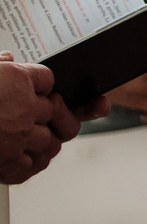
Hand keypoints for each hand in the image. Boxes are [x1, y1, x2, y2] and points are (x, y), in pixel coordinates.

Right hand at [0, 54, 73, 183]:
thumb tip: (9, 59)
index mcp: (17, 80)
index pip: (47, 79)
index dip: (43, 86)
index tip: (40, 91)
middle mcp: (26, 109)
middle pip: (59, 109)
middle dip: (52, 112)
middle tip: (36, 116)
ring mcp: (21, 137)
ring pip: (54, 139)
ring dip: (45, 139)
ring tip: (28, 138)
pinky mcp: (11, 164)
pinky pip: (37, 164)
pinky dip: (33, 163)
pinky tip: (23, 157)